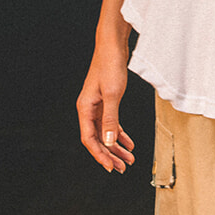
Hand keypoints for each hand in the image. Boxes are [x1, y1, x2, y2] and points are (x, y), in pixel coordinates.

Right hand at [76, 41, 134, 172]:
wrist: (112, 46)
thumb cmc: (110, 66)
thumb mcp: (113, 95)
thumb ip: (110, 119)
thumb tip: (109, 142)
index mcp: (85, 109)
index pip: (89, 139)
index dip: (100, 155)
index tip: (112, 167)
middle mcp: (88, 109)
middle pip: (97, 139)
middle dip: (110, 155)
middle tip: (123, 168)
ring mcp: (97, 106)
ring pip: (105, 133)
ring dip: (116, 147)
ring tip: (129, 159)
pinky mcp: (106, 102)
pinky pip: (111, 124)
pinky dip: (120, 134)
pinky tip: (129, 143)